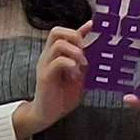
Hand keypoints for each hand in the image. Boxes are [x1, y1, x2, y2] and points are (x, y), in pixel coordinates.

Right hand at [14, 23, 89, 139]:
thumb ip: (83, 59)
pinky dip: (70, 64)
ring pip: (57, 45)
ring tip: (82, 64)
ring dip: (75, 52)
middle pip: (56, 32)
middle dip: (74, 36)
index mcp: (56, 54)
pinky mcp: (45, 76)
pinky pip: (57, 62)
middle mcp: (48, 56)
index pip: (62, 33)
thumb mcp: (78, 73)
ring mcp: (45, 65)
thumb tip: (93, 45)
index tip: (94, 26)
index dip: (78, 28)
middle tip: (84, 49)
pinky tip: (75, 74)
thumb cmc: (63, 94)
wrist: (48, 113)